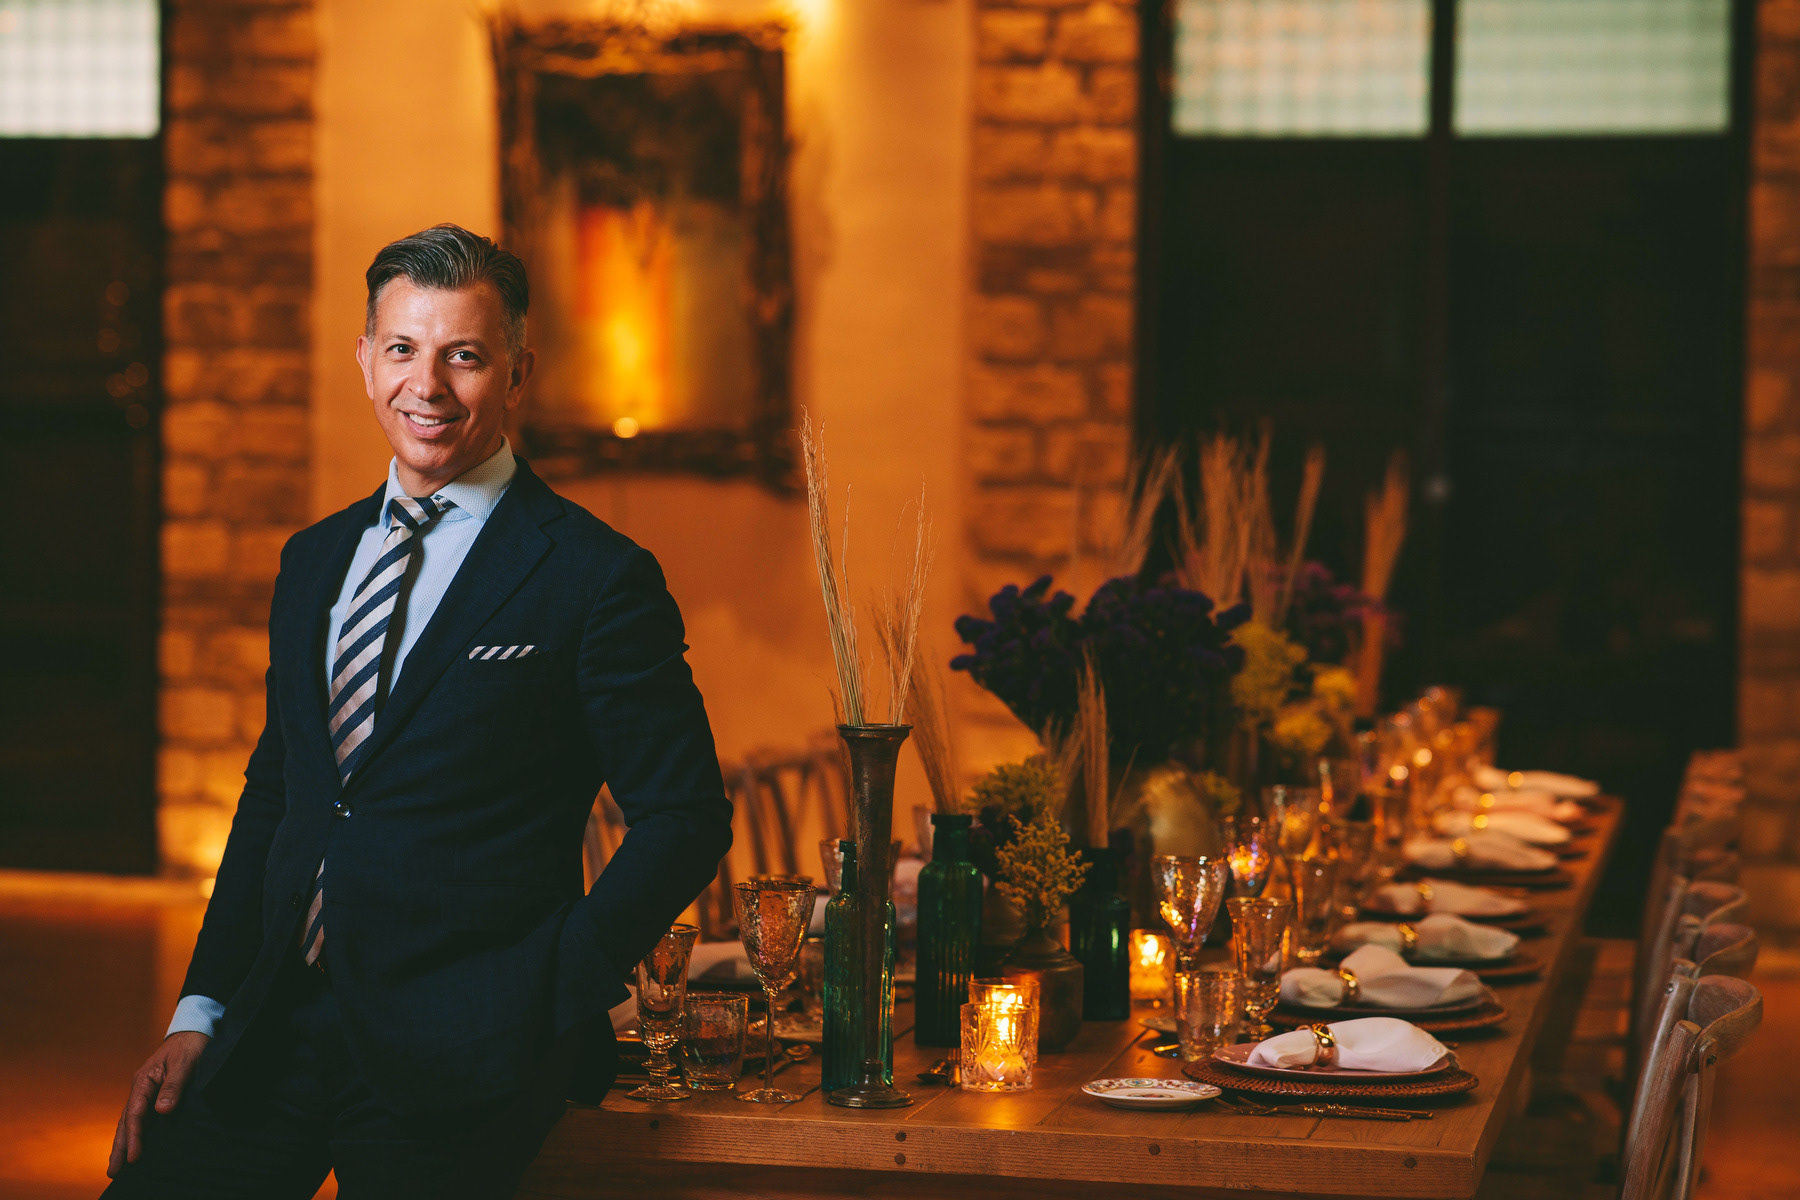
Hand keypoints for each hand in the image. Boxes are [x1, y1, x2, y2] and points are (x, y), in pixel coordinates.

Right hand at [108, 1031, 208, 1177]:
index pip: (135, 1114)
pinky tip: (134, 1147)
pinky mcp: (155, 1095)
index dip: (134, 1137)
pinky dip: (136, 1134)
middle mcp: (141, 1088)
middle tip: (113, 1172)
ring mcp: (146, 1092)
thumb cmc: (190, 1045)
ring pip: (131, 1122)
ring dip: (125, 1143)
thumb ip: (174, 1085)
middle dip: (119, 1147)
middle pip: (126, 1122)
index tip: (133, 1157)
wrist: (193, 1031)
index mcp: (143, 1080)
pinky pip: (143, 1118)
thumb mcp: (185, 1063)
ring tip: (118, 1167)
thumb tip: (162, 1111)